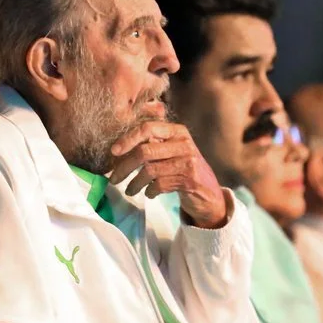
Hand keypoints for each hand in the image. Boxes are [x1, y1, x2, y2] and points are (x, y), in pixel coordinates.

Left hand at [109, 121, 226, 227]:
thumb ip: (152, 144)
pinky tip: (149, 193)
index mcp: (177, 131)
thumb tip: (117, 150)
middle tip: (113, 178)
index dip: (127, 139)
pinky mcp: (190, 180)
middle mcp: (184, 143)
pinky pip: (159, 185)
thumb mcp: (171, 151)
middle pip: (144, 151)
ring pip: (149, 170)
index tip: (113, 152)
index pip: (147, 128)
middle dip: (124, 167)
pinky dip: (149, 191)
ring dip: (134, 183)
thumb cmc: (183, 170)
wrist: (209, 193)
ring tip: (129, 190)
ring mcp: (188, 161)